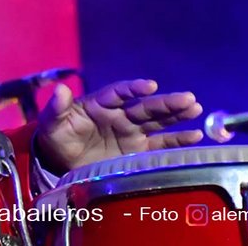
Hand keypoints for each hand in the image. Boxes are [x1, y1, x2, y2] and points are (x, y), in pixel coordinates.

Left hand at [35, 78, 202, 173]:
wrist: (61, 161)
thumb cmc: (57, 137)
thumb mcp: (52, 123)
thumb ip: (57, 108)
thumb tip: (61, 89)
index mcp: (100, 104)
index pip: (120, 93)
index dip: (134, 88)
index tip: (150, 86)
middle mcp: (120, 116)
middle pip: (146, 106)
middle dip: (166, 102)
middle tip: (188, 98)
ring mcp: (131, 133)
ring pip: (158, 122)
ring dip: (177, 115)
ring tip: (195, 108)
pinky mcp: (137, 151)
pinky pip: (160, 145)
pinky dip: (178, 141)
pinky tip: (196, 136)